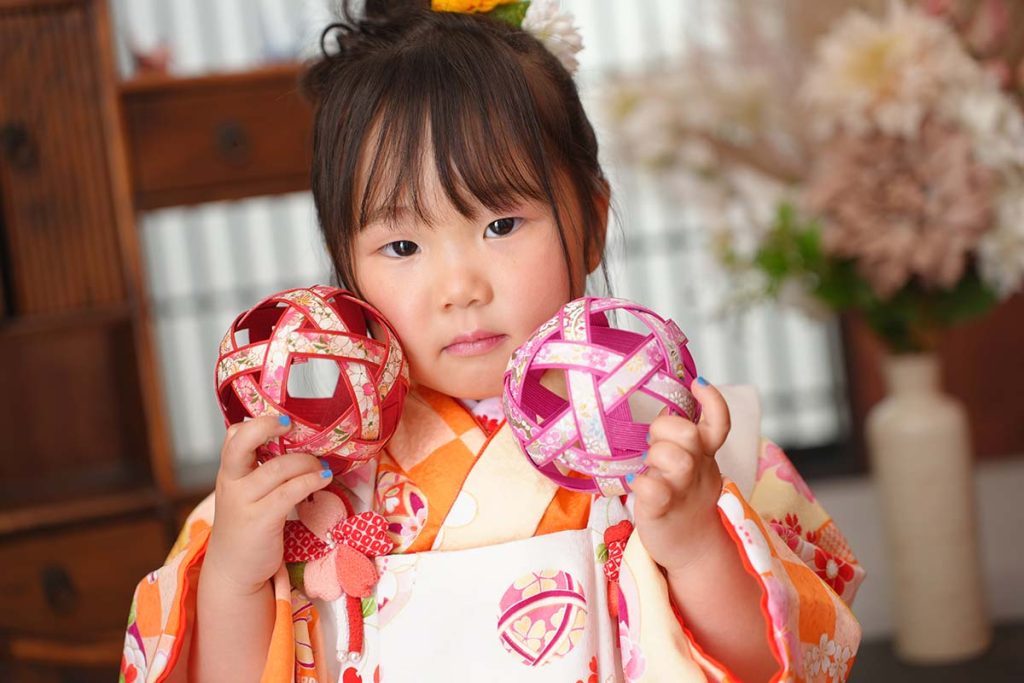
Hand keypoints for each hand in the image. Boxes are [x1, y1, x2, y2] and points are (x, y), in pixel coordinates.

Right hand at [203, 415, 333, 595]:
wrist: (234, 571)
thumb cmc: (248, 527)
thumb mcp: (246, 494)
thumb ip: (260, 471)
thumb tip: (300, 444)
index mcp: (230, 473)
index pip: (233, 436)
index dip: (256, 422)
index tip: (282, 419)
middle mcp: (231, 483)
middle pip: (240, 443)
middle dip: (266, 426)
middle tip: (292, 425)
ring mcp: (243, 502)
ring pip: (276, 468)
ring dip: (307, 462)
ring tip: (322, 467)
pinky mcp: (259, 521)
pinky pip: (289, 492)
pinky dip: (311, 481)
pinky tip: (324, 479)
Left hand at [630, 378, 730, 573]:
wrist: (694, 551)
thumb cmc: (682, 499)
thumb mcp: (689, 464)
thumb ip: (680, 437)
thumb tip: (664, 407)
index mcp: (703, 454)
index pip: (717, 422)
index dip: (711, 401)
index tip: (697, 385)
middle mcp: (696, 469)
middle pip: (689, 434)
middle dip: (666, 429)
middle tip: (653, 444)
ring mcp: (681, 491)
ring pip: (675, 459)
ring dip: (657, 457)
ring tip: (647, 468)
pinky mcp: (661, 511)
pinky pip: (652, 489)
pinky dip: (640, 484)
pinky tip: (635, 486)